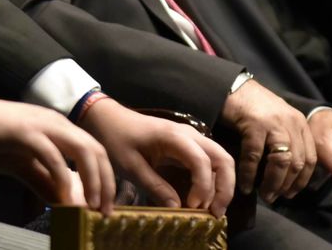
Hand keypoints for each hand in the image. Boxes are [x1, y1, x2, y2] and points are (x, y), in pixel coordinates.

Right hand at [0, 89, 116, 213]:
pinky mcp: (25, 132)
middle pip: (96, 151)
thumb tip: (65, 203)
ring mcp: (42, 125)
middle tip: (104, 212)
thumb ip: (43, 182)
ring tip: (91, 206)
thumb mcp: (20, 165)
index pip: (94, 151)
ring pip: (83, 150)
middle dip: (106, 183)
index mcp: (58, 129)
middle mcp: (56, 123)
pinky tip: (63, 197)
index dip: (105, 179)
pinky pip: (52, 155)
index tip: (104, 206)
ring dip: (92, 180)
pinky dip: (62, 178)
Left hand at [79, 98, 233, 214]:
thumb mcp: (130, 166)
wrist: (107, 118)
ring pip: (220, 160)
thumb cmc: (116, 138)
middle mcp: (188, 135)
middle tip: (214, 213)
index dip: (203, 186)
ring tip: (210, 210)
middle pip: (223, 159)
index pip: (201, 161)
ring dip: (221, 185)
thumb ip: (154, 186)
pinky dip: (212, 181)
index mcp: (173, 136)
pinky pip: (209, 162)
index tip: (192, 206)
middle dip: (225, 188)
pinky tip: (202, 199)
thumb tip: (177, 209)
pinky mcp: (187, 146)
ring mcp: (190, 139)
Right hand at [220, 79, 316, 200]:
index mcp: (300, 124)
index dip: (301, 181)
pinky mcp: (255, 124)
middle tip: (274, 198)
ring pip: (281, 161)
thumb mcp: (277, 122)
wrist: (231, 86)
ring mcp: (274, 122)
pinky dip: (250, 173)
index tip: (290, 194)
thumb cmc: (252, 107)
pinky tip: (245, 184)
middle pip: (297, 162)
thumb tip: (285, 176)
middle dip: (286, 186)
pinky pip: (255, 156)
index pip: (310, 158)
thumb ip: (285, 142)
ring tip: (263, 195)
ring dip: (272, 183)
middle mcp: (292, 123)